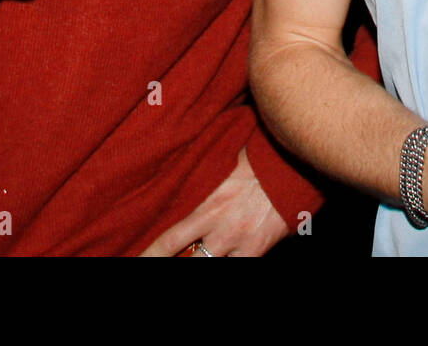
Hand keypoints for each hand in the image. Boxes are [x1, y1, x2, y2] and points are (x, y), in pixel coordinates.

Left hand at [139, 148, 290, 256]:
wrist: (291, 165)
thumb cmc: (257, 158)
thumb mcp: (223, 165)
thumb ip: (204, 180)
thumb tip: (185, 179)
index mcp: (206, 203)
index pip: (168, 241)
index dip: (149, 257)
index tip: (135, 260)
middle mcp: (218, 227)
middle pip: (185, 261)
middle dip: (171, 264)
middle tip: (158, 264)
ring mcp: (237, 241)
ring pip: (207, 265)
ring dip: (200, 262)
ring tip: (196, 259)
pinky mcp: (257, 249)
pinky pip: (237, 269)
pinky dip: (229, 264)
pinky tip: (227, 260)